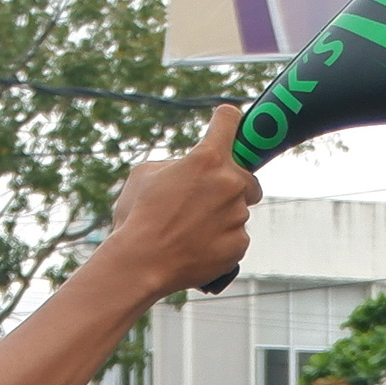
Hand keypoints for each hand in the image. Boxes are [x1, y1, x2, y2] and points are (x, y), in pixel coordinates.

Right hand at [101, 108, 258, 292]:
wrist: (142, 263)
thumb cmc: (138, 217)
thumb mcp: (146, 174)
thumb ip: (177, 163)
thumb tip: (190, 166)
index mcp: (207, 158)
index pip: (229, 121)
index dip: (226, 121)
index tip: (227, 123)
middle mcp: (229, 183)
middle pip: (247, 175)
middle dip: (231, 183)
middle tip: (206, 197)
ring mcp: (237, 215)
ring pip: (239, 210)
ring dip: (222, 215)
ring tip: (191, 229)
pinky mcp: (239, 244)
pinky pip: (237, 237)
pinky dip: (222, 241)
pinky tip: (198, 246)